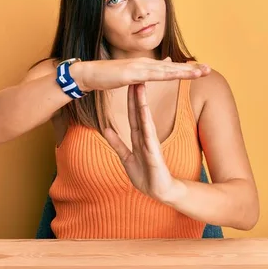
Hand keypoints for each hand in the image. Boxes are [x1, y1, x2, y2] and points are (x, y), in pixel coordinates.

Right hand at [71, 57, 209, 91]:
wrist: (88, 74)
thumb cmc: (106, 77)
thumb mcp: (127, 77)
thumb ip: (141, 76)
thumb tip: (149, 75)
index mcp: (145, 67)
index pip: (169, 68)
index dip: (185, 69)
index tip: (200, 70)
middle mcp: (145, 64)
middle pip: (172, 67)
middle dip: (191, 68)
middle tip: (209, 69)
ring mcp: (139, 67)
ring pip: (166, 70)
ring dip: (184, 71)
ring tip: (200, 72)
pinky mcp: (132, 73)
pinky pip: (152, 75)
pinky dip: (166, 75)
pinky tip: (177, 75)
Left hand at [103, 82, 181, 201]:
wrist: (161, 192)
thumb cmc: (146, 176)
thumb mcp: (126, 158)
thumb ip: (117, 144)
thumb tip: (106, 129)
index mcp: (138, 138)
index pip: (133, 114)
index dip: (130, 99)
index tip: (128, 83)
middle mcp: (146, 137)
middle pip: (139, 112)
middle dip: (136, 95)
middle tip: (136, 75)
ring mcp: (151, 144)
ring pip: (145, 120)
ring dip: (142, 104)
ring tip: (140, 87)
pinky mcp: (155, 154)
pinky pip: (149, 136)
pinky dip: (146, 124)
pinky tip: (144, 112)